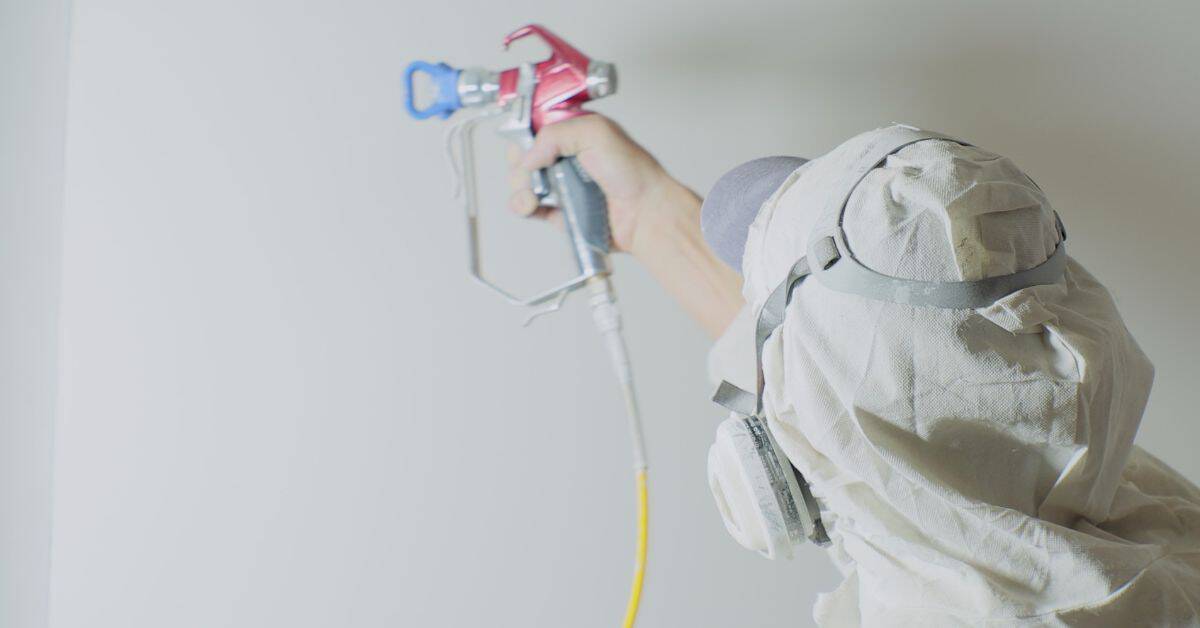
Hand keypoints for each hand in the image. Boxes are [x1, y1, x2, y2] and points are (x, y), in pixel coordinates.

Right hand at [507, 114, 683, 253]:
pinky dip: (525, 207)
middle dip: (520, 165)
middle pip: (522, 156)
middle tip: (533, 173)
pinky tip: (534, 206)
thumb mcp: (596, 133)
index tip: (524, 144)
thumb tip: (529, 156)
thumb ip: (556, 135)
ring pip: (521, 183)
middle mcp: (564, 156)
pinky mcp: (558, 210)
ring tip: (536, 195)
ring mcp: (560, 184)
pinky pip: (528, 207)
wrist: (645, 213)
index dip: (523, 135)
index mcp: (573, 132)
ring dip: (521, 188)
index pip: (533, 127)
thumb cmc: (634, 173)